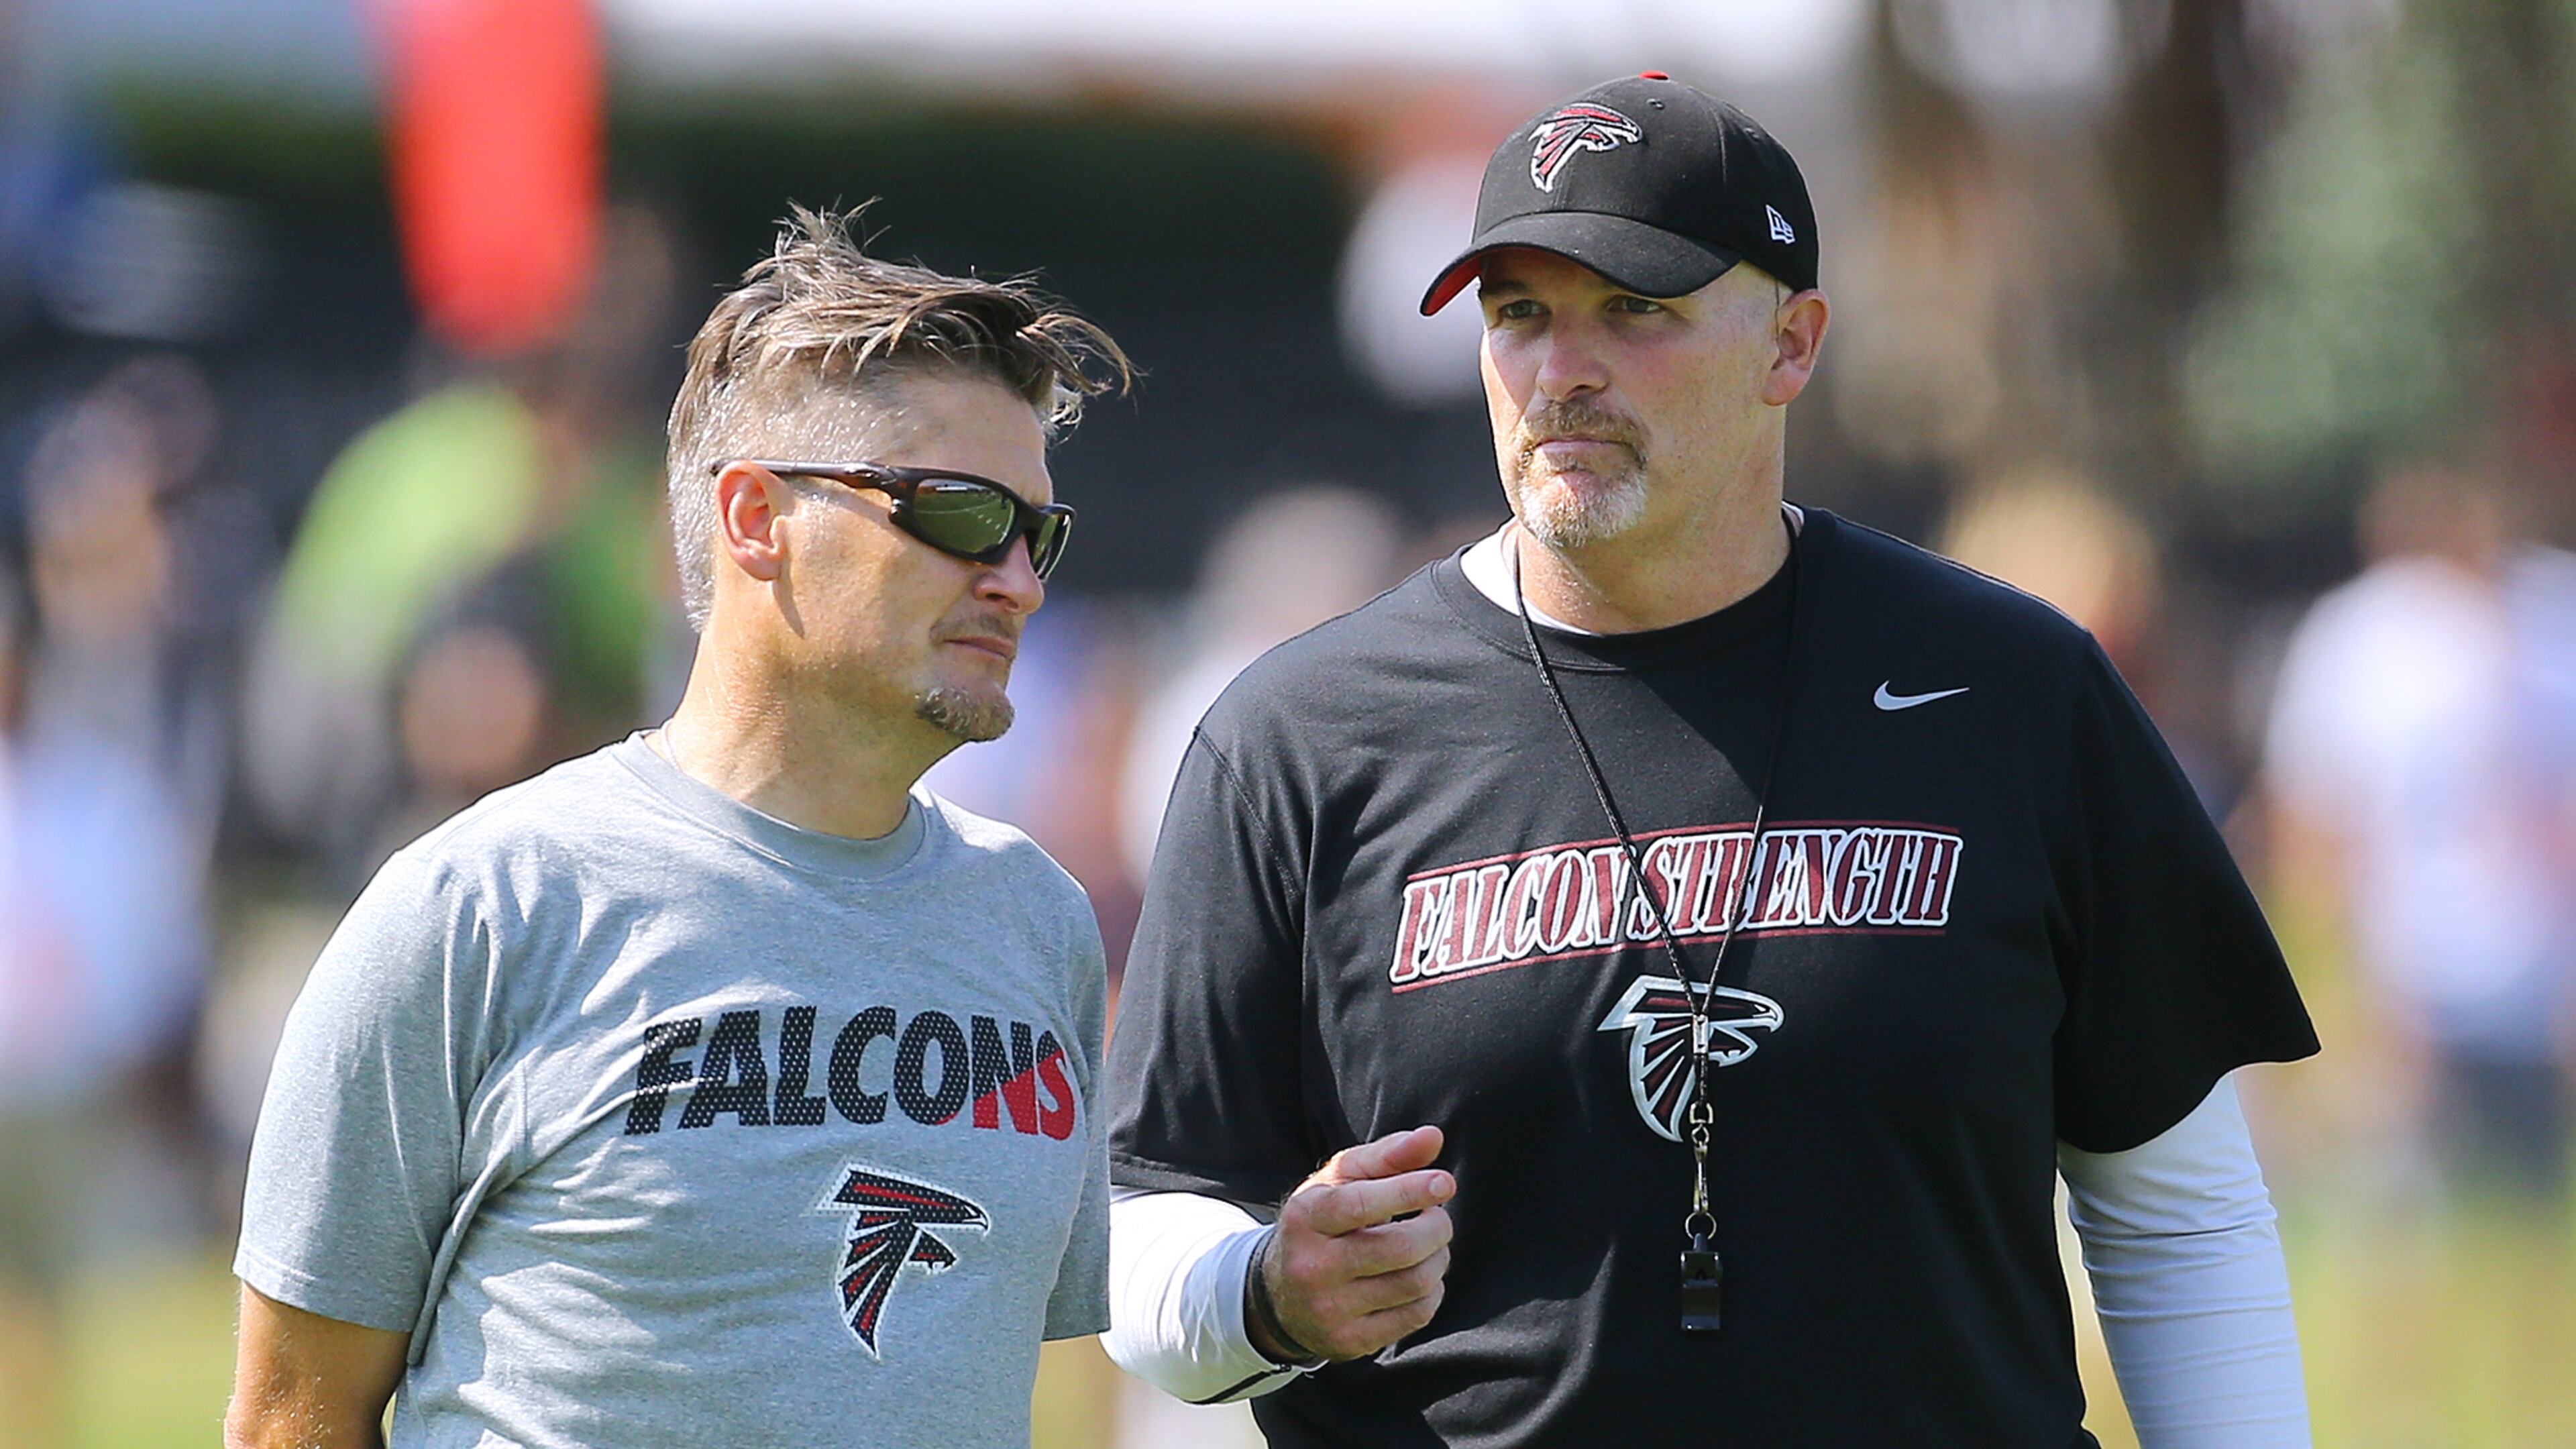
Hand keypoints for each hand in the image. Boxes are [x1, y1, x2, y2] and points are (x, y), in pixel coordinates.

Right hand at [1248, 1125, 1454, 1362]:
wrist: (1278, 1295)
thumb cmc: (1321, 1225)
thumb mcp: (1339, 1182)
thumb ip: (1386, 1156)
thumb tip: (1433, 1137)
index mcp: (1305, 1219)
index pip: (1359, 1205)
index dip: (1408, 1191)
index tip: (1443, 1183)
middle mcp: (1311, 1267)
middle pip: (1399, 1248)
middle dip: (1436, 1227)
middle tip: (1437, 1216)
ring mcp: (1329, 1310)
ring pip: (1414, 1283)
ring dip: (1438, 1258)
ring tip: (1429, 1245)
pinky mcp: (1350, 1342)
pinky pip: (1416, 1315)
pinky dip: (1432, 1292)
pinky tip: (1419, 1276)